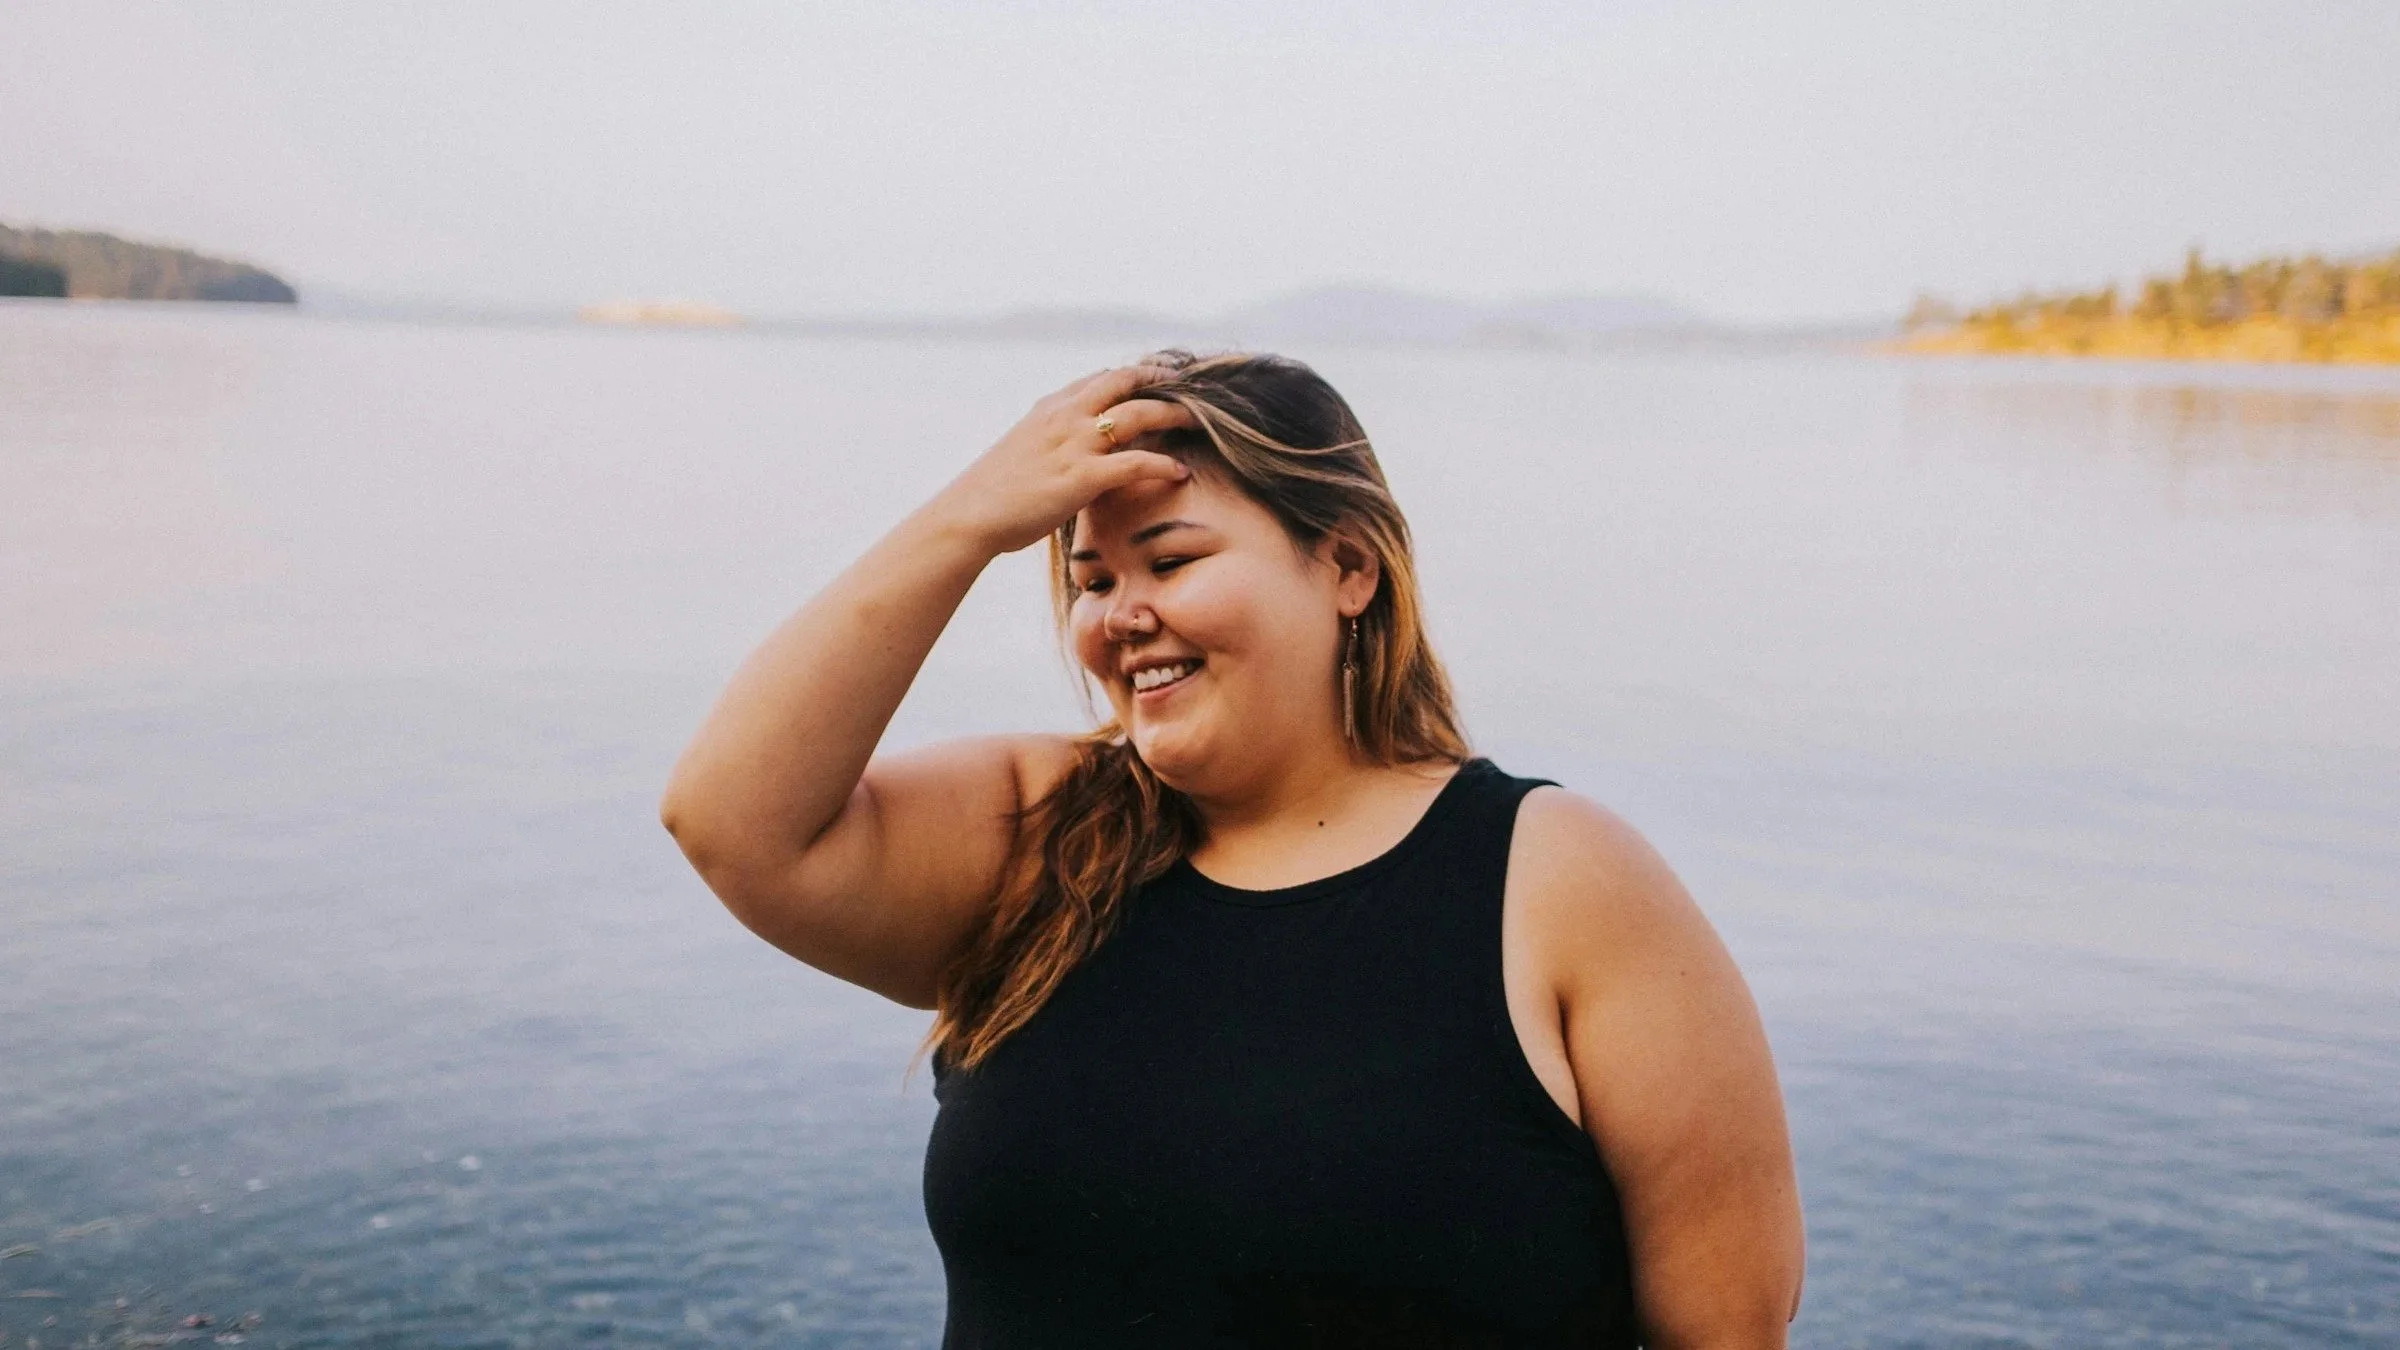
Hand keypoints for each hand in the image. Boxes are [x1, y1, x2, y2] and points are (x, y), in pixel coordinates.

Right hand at [933, 365, 1198, 555]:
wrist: (968, 516)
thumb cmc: (992, 493)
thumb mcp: (1022, 450)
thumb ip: (1050, 440)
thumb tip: (1068, 451)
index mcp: (1050, 407)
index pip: (1102, 377)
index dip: (1135, 375)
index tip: (1161, 378)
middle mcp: (1065, 416)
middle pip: (1126, 381)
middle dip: (1163, 380)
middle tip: (1192, 386)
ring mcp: (1075, 444)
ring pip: (1139, 414)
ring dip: (1174, 414)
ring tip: (1200, 421)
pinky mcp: (1082, 477)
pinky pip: (1136, 463)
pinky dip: (1164, 464)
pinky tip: (1181, 471)